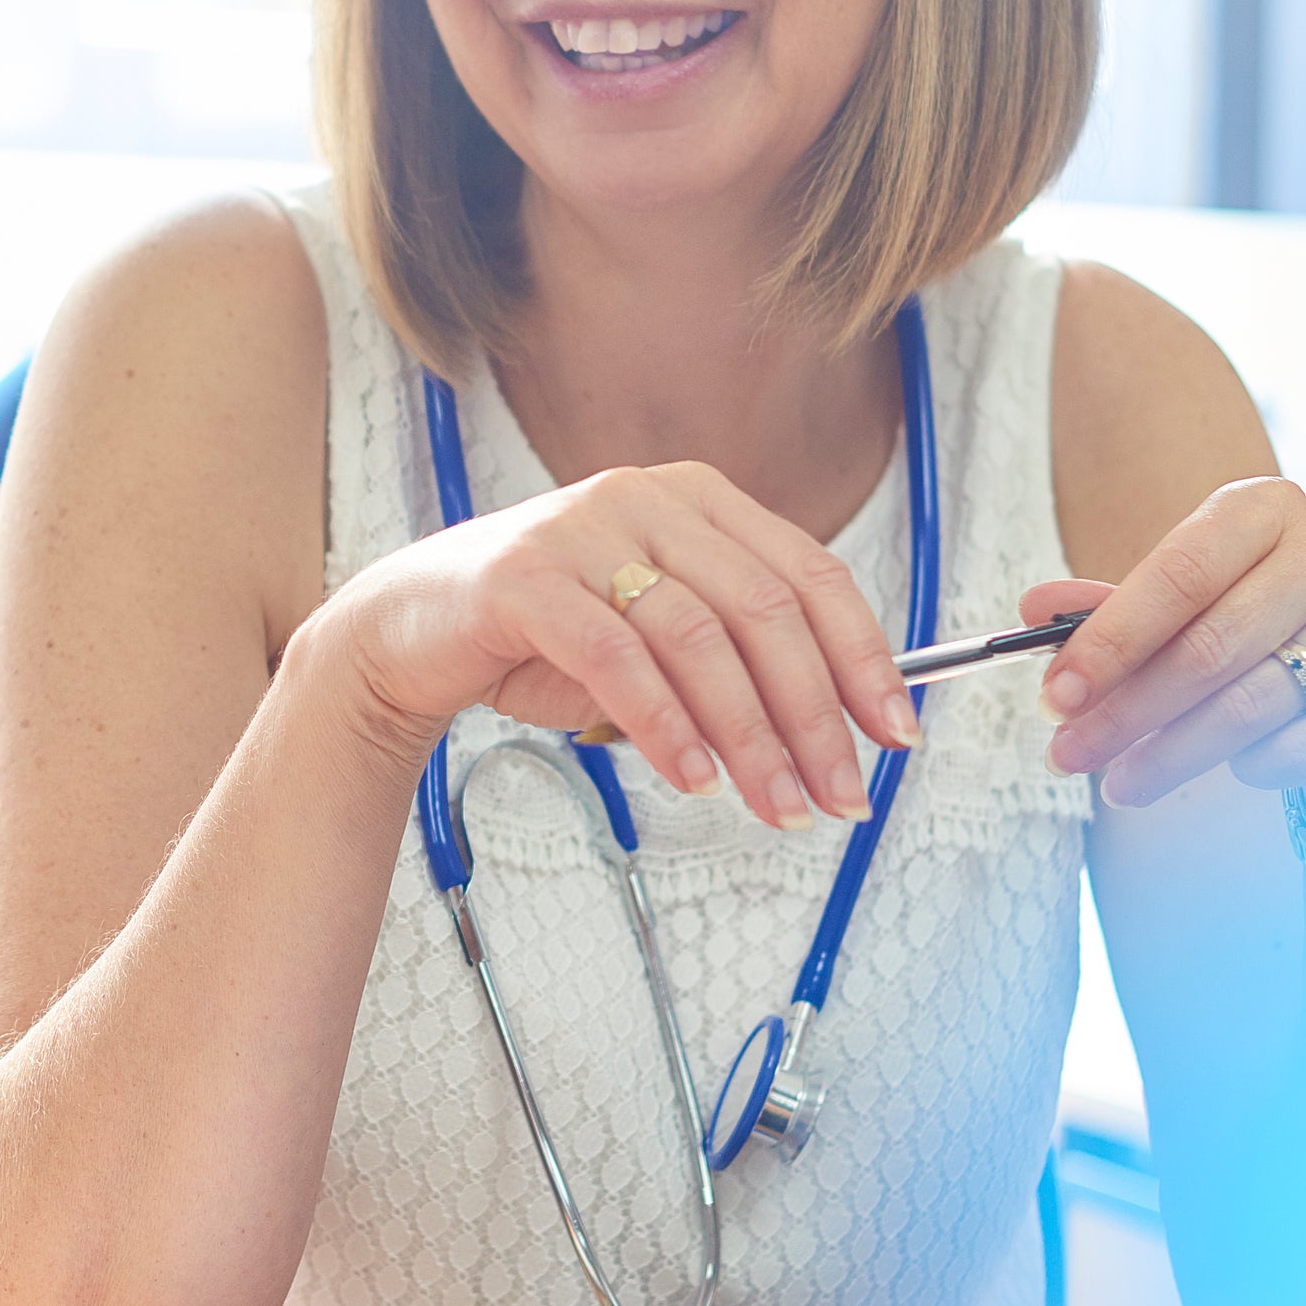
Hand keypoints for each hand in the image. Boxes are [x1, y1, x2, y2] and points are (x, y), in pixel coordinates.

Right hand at [318, 461, 921, 832]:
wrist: (409, 633)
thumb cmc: (546, 638)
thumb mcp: (657, 640)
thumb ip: (733, 662)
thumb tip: (838, 733)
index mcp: (696, 499)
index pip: (809, 574)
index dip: (864, 657)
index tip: (896, 734)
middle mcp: (645, 496)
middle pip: (765, 610)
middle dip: (815, 715)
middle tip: (842, 795)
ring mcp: (581, 529)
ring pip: (699, 639)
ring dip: (751, 738)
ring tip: (776, 808)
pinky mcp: (523, 578)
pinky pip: (618, 659)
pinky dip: (666, 727)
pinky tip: (694, 780)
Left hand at [1023, 478, 1305, 855]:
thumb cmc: (1260, 629)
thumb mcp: (1189, 605)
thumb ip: (1114, 609)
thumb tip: (1033, 611)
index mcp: (1267, 508)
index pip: (1178, 574)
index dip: (1110, 641)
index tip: (1054, 697)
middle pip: (1210, 647)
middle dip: (1126, 712)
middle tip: (1068, 756)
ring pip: (1251, 703)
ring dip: (1172, 754)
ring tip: (1119, 785)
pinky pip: (1305, 745)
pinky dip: (1253, 768)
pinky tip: (1232, 772)